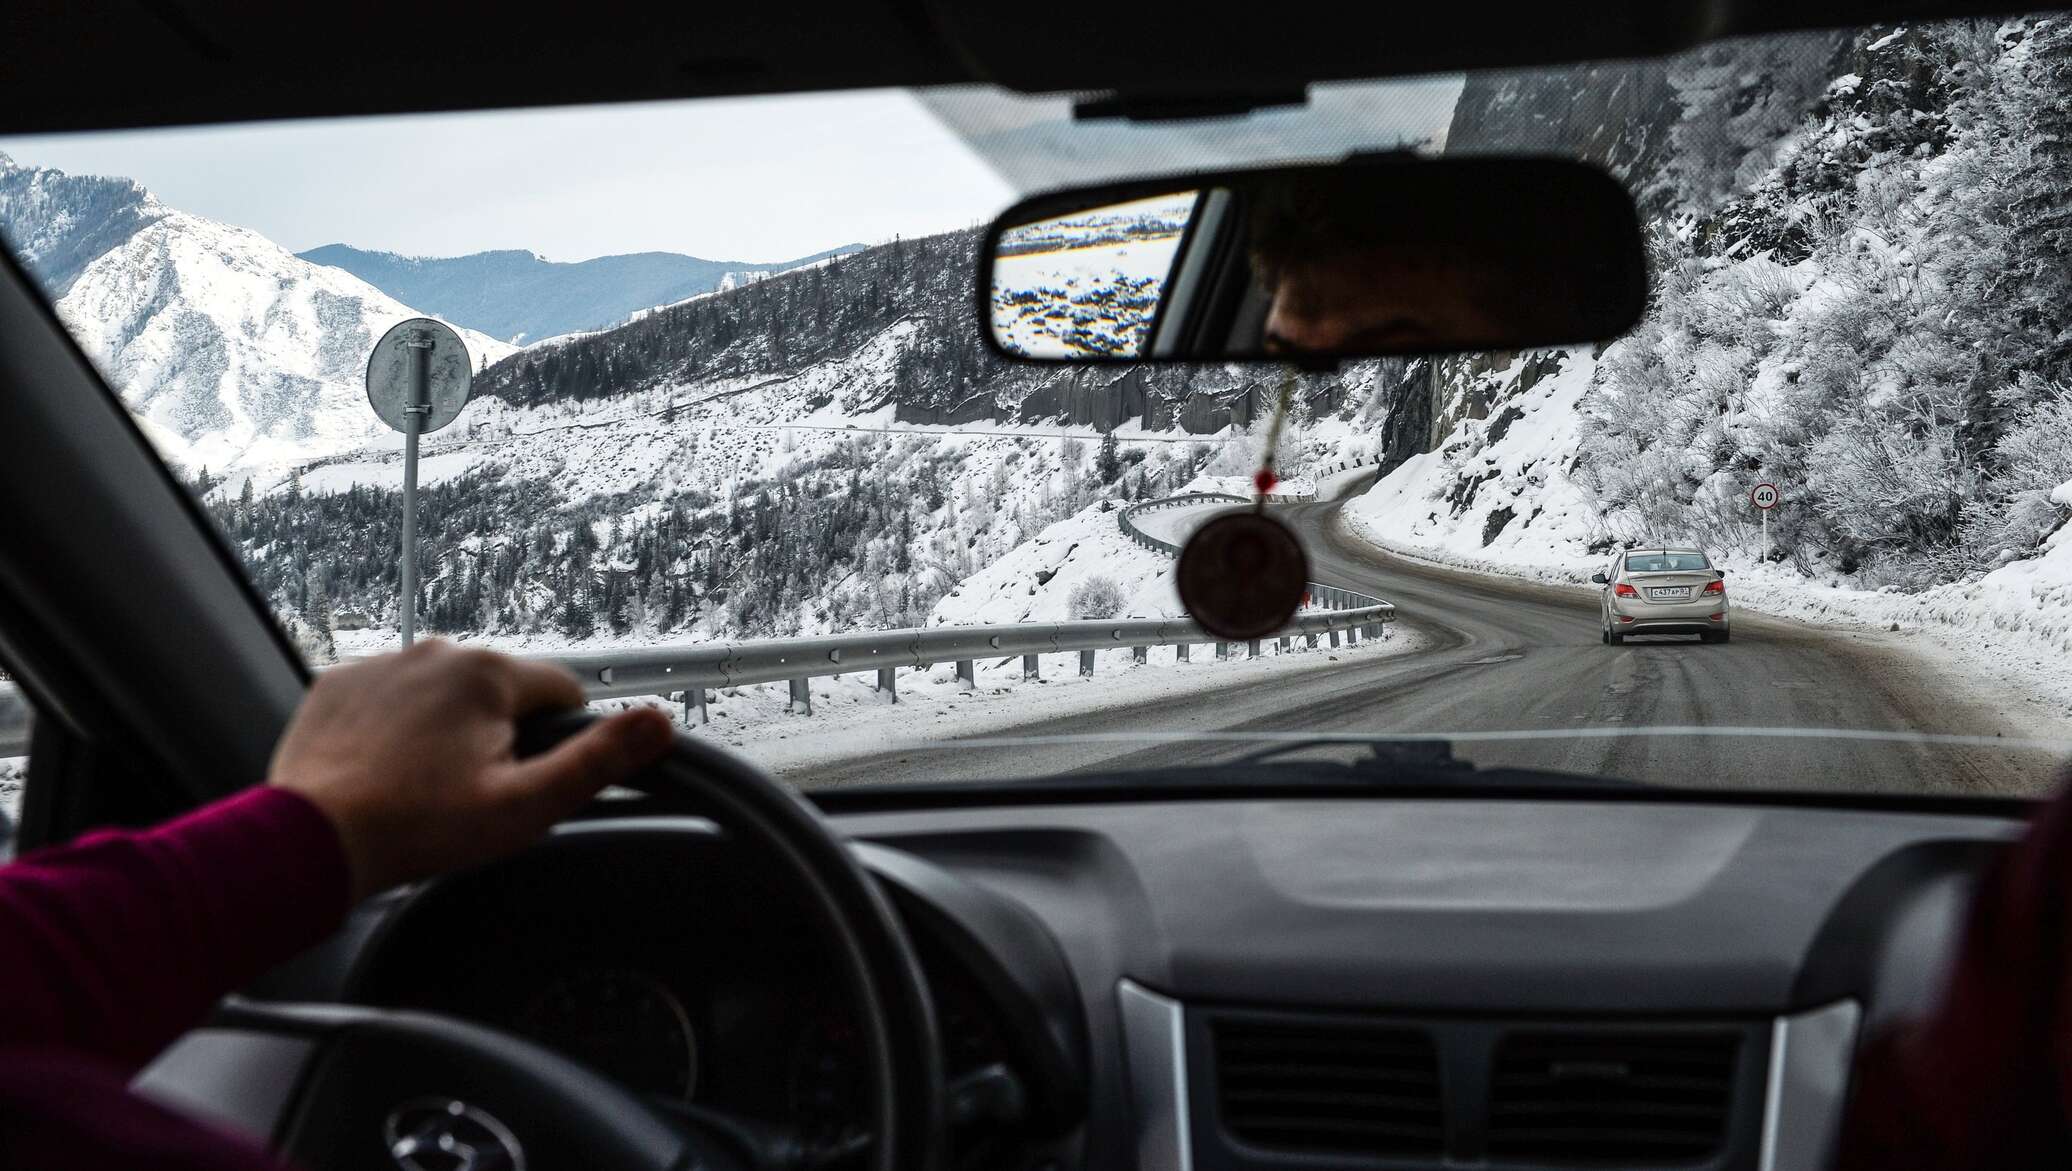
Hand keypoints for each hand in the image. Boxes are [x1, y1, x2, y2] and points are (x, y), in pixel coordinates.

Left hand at [270, 641, 673, 901]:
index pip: (561, 693)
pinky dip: (396, 729)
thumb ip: (597, 760)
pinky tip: (387, 772)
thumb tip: (658, 722)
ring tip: (424, 787)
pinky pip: (391, 699)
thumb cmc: (419, 827)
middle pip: (500, 693)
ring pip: (444, 695)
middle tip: (471, 793)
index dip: (557, 742)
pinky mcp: (339, 684)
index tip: (527, 779)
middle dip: (498, 736)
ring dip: (447, 730)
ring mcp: (381, 664)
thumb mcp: (526, 804)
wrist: (311, 839)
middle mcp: (435, 650)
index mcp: (488, 672)